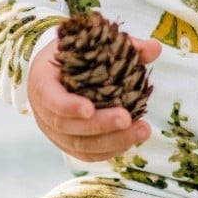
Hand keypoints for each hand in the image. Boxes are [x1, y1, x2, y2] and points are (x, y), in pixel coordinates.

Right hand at [27, 37, 160, 161]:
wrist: (54, 71)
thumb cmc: (74, 54)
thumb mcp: (89, 42)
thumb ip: (122, 45)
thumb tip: (154, 49)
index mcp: (43, 81)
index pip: (50, 98)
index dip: (68, 106)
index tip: (89, 109)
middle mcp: (43, 111)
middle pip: (68, 126)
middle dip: (100, 125)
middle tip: (127, 119)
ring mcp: (54, 131)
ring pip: (79, 145)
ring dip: (112, 141)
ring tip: (142, 130)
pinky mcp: (67, 144)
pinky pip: (87, 154)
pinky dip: (109, 151)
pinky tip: (132, 140)